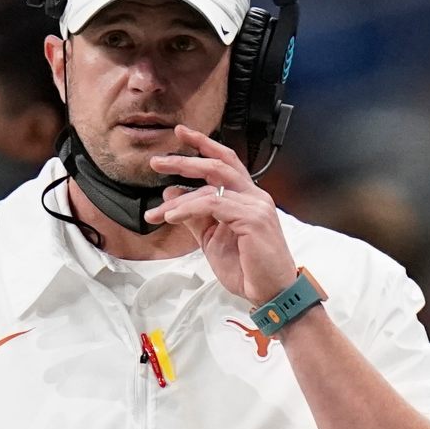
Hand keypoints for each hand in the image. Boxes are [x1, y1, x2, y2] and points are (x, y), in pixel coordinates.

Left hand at [144, 125, 296, 305]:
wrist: (271, 294)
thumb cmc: (248, 269)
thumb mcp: (213, 239)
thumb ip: (194, 216)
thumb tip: (172, 194)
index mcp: (248, 197)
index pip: (225, 162)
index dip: (203, 145)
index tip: (180, 134)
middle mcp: (255, 195)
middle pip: (218, 164)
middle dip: (185, 160)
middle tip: (157, 162)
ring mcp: (256, 205)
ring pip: (211, 186)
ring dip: (180, 195)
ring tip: (157, 207)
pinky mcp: (252, 218)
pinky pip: (213, 204)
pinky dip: (188, 208)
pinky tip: (171, 217)